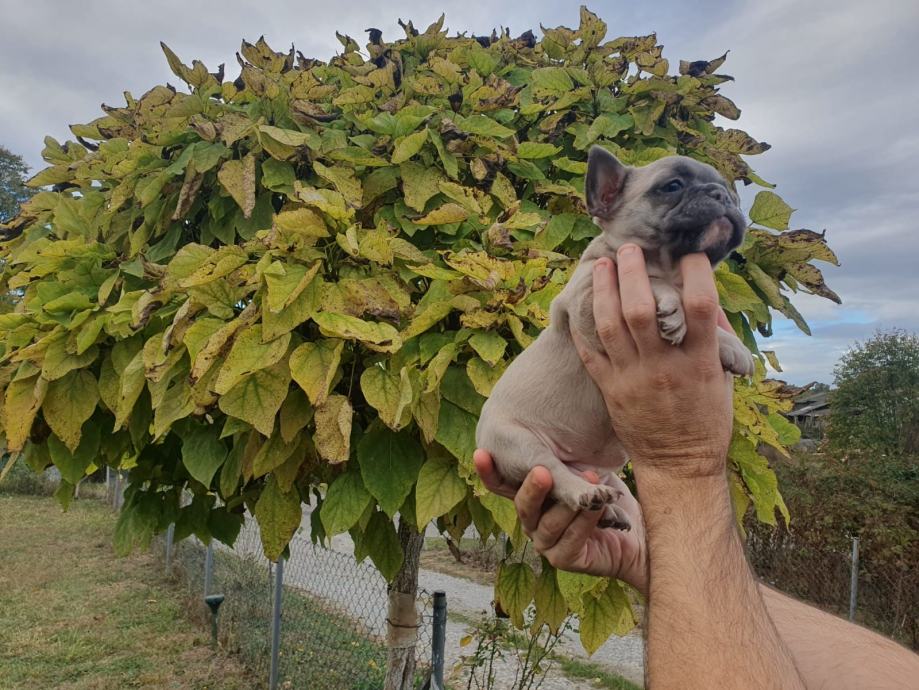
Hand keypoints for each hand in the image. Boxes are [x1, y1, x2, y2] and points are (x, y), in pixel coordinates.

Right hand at [474, 449, 647, 594]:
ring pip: (545, 522)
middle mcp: (532, 519)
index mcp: (532, 496)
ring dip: (568, 503)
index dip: (488, 471)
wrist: (641, 533)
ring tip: (589, 478)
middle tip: (541, 470)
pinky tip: (598, 506)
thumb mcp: (585, 465)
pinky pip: (568, 539)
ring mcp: (545, 541)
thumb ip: (565, 454)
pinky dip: (584, 520)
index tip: (480, 452)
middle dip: (532, 487)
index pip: (502, 483)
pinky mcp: (563, 559)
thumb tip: (551, 417)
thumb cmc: (611, 494)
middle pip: (521, 504)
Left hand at [572, 246, 733, 477]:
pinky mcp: (611, 390)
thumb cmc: (707, 421)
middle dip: (633, 272)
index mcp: (700, 362)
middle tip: (628, 248)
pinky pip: (591, 353)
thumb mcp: (722, 381)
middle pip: (643, 308)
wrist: (679, 465)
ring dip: (603, 290)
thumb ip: (716, 342)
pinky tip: (582, 304)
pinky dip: (584, 327)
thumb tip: (710, 303)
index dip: (695, 272)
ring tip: (600, 267)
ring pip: (611, 324)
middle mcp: (664, 366)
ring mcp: (634, 378)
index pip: (700, 305)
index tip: (689, 254)